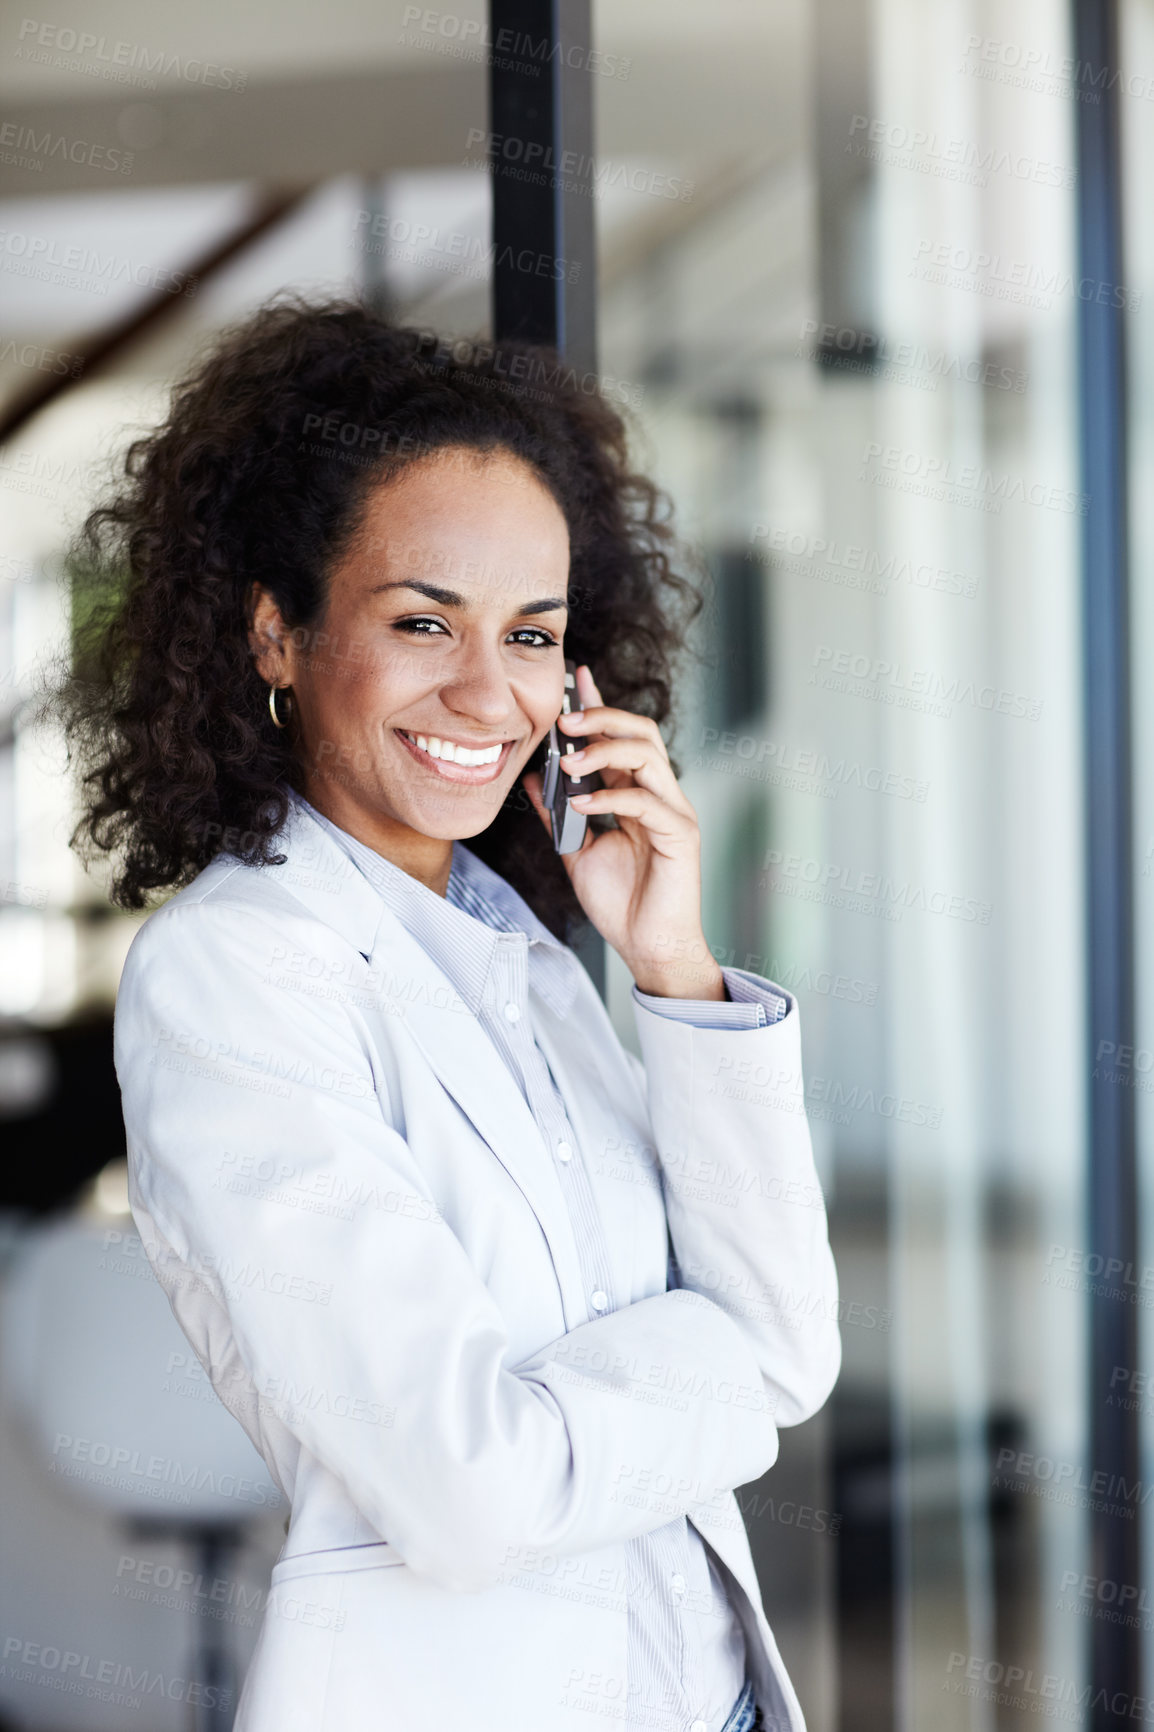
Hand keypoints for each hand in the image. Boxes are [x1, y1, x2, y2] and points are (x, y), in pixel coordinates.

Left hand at [521, 665, 724, 998]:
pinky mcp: (681, 835)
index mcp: (637, 794)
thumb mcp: (575, 852)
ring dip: (604, 751)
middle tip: (563, 721)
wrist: (647, 948)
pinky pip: (647, 801)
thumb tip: (533, 779)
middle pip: (641, 731)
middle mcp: (659, 795)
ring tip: (568, 763)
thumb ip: (558, 815)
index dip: (599, 705)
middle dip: (601, 717)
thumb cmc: (620, 903)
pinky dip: (611, 797)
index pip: (620, 736)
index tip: (575, 678)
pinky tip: (582, 806)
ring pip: (648, 755)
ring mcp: (674, 812)